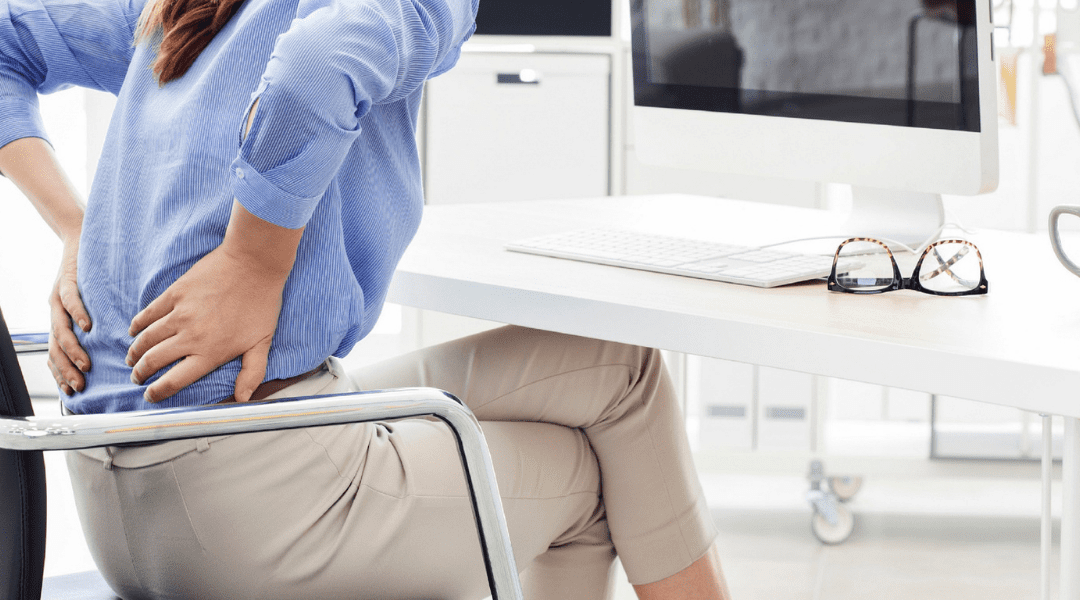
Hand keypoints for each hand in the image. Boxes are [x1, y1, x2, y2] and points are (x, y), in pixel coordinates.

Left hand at [48, 236, 90, 394]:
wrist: (79, 239)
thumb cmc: (91, 274)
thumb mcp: (92, 306)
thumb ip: (97, 326)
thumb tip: (114, 347)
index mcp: (61, 322)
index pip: (55, 355)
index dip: (61, 375)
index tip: (74, 392)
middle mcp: (56, 314)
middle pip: (55, 350)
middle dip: (66, 371)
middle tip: (80, 385)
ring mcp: (58, 299)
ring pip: (61, 331)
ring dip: (72, 351)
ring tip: (85, 364)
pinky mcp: (67, 282)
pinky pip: (71, 302)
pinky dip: (79, 315)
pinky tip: (89, 326)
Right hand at [126, 243, 289, 402]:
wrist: (254, 264)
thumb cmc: (261, 303)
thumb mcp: (262, 343)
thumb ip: (252, 373)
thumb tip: (244, 399)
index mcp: (210, 353)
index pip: (174, 381)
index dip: (158, 392)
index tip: (150, 395)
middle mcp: (191, 336)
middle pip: (153, 361)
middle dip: (141, 373)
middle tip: (137, 378)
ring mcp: (180, 314)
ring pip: (147, 339)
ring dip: (135, 352)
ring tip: (132, 359)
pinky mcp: (175, 293)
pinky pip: (148, 313)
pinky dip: (137, 324)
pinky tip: (133, 331)